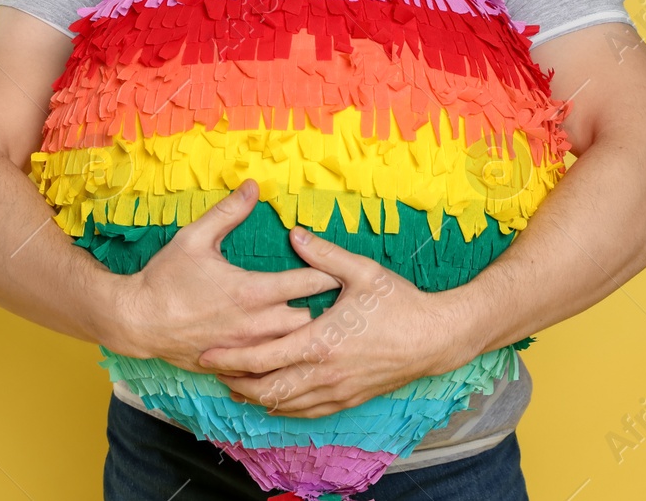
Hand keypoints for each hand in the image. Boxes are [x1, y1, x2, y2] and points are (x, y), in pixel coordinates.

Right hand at [106, 180, 341, 374]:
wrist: (137, 320)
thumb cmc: (166, 278)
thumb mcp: (195, 237)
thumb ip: (229, 212)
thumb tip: (253, 186)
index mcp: (252, 291)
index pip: (308, 283)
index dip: (329, 273)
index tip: (340, 268)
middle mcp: (255, 324)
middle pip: (311, 321)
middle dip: (323, 309)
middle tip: (335, 298)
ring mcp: (246, 350)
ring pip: (293, 348)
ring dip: (304, 334)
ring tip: (317, 324)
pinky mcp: (234, 365)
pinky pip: (269, 367)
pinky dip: (281, 357)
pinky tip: (286, 349)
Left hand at [198, 225, 474, 418]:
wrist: (436, 338)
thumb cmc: (400, 303)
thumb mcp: (363, 271)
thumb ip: (324, 254)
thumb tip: (295, 233)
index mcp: (322, 342)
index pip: (264, 358)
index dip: (232, 358)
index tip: (208, 353)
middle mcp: (325, 373)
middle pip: (267, 389)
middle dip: (236, 382)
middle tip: (212, 372)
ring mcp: (338, 390)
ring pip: (285, 405)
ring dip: (256, 398)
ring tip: (234, 387)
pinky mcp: (350, 399)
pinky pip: (308, 411)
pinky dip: (284, 409)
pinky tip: (274, 403)